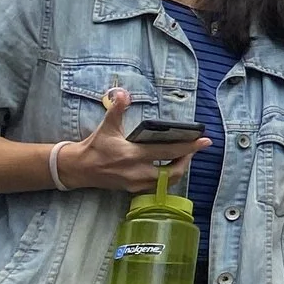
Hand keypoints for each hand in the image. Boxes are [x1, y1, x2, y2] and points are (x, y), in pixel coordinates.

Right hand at [59, 89, 204, 192]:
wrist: (78, 169)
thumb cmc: (94, 146)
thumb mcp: (106, 126)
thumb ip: (117, 109)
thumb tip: (123, 93)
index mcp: (132, 155)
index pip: (168, 152)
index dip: (189, 147)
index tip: (205, 141)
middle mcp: (137, 172)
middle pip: (173, 172)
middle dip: (188, 160)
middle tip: (193, 148)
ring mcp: (136, 184)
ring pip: (167, 181)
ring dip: (179, 169)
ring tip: (183, 156)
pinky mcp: (134, 190)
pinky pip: (158, 186)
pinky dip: (168, 177)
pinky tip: (170, 166)